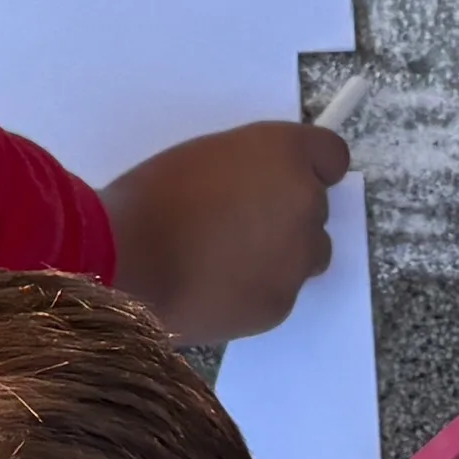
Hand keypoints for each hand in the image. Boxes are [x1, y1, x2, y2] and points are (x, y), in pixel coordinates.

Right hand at [105, 118, 348, 345]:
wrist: (125, 260)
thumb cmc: (152, 196)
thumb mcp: (207, 155)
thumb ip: (253, 168)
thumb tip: (266, 188)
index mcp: (285, 154)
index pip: (332, 156)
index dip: (310, 167)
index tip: (284, 179)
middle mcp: (305, 203)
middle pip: (317, 209)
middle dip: (287, 214)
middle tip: (239, 223)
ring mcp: (297, 259)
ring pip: (307, 254)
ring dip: (281, 253)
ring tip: (227, 259)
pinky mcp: (280, 305)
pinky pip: (281, 291)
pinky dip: (258, 288)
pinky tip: (216, 285)